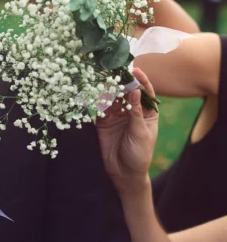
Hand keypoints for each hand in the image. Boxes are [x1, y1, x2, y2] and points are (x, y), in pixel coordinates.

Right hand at [96, 68, 157, 195]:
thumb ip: (136, 112)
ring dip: (109, 87)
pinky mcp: (104, 121)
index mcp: (147, 113)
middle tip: (115, 69)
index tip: (135, 70)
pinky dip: (98, 98)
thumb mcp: (141, 132)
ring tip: (104, 76)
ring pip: (113, 97)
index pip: (145, 93)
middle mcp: (132, 111)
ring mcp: (117, 115)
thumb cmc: (139, 154)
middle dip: (122, 81)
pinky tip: (95, 89)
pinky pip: (101, 107)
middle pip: (127, 92)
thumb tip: (135, 91)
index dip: (141, 81)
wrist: (124, 173)